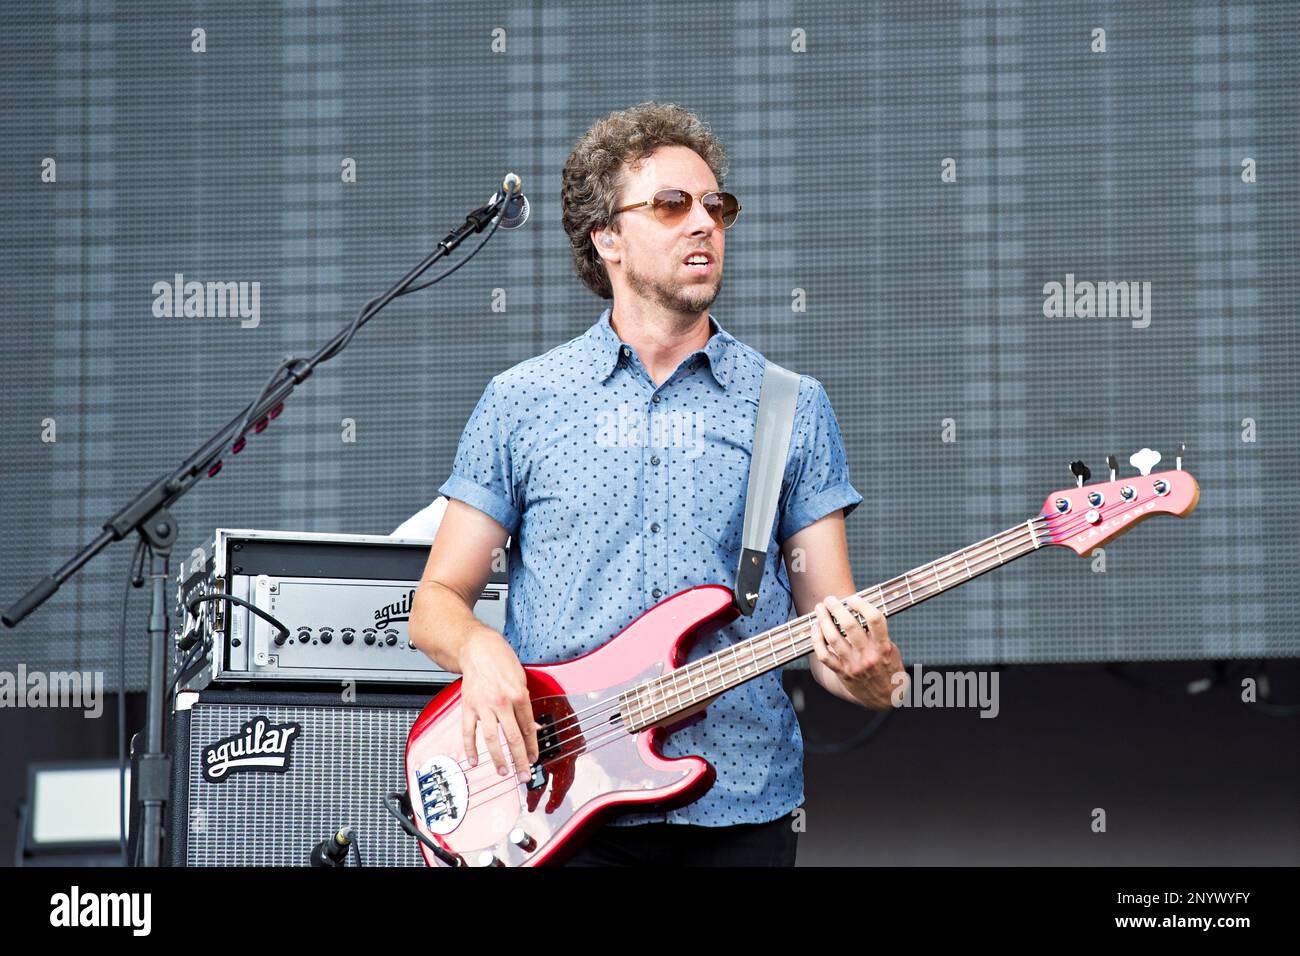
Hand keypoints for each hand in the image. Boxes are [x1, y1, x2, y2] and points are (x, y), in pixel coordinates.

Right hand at [458, 629, 539, 782]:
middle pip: (512, 737)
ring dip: (497, 758)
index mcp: (519, 695)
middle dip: (520, 759)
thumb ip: (526, 704)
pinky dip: (470, 748)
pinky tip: (473, 760)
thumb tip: (532, 727)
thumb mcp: (522, 679)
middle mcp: (501, 702)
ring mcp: (483, 706)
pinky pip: (468, 731)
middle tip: (523, 774)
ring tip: (502, 771)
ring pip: (491, 738)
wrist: (477, 647)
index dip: (533, 746)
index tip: (535, 759)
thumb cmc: (501, 659)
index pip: (528, 728)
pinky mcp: (468, 706)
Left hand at [810, 594, 901, 709]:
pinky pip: (824, 655)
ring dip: (823, 620)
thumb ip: (877, 633)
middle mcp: (867, 655)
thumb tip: (859, 611)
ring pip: (833, 638)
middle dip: (837, 608)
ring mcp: (853, 664)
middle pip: (849, 625)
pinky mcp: (842, 673)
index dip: (862, 604)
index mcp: (883, 647)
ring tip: (820, 609)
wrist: (885, 698)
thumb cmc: (888, 668)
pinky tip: (816, 629)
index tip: (853, 598)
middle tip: (830, 600)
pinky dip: (817, 640)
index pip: (874, 619)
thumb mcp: (891, 650)